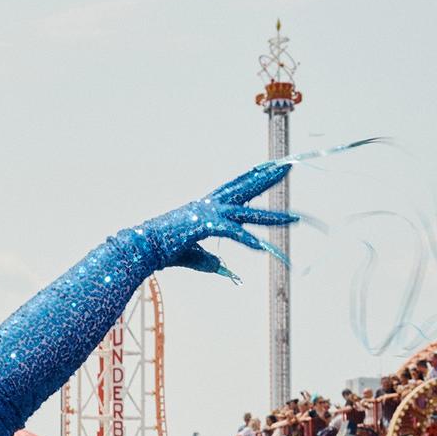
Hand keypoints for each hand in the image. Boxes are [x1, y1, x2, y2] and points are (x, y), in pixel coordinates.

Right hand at [133, 162, 296, 276]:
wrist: (143, 247)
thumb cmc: (164, 251)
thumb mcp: (194, 256)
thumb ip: (211, 260)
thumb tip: (224, 267)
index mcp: (206, 207)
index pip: (235, 190)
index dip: (253, 180)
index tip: (269, 170)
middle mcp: (209, 205)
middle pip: (245, 189)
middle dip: (267, 179)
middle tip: (286, 168)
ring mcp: (207, 213)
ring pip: (247, 213)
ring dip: (271, 217)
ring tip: (293, 218)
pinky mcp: (204, 225)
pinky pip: (232, 232)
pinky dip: (247, 240)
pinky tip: (262, 247)